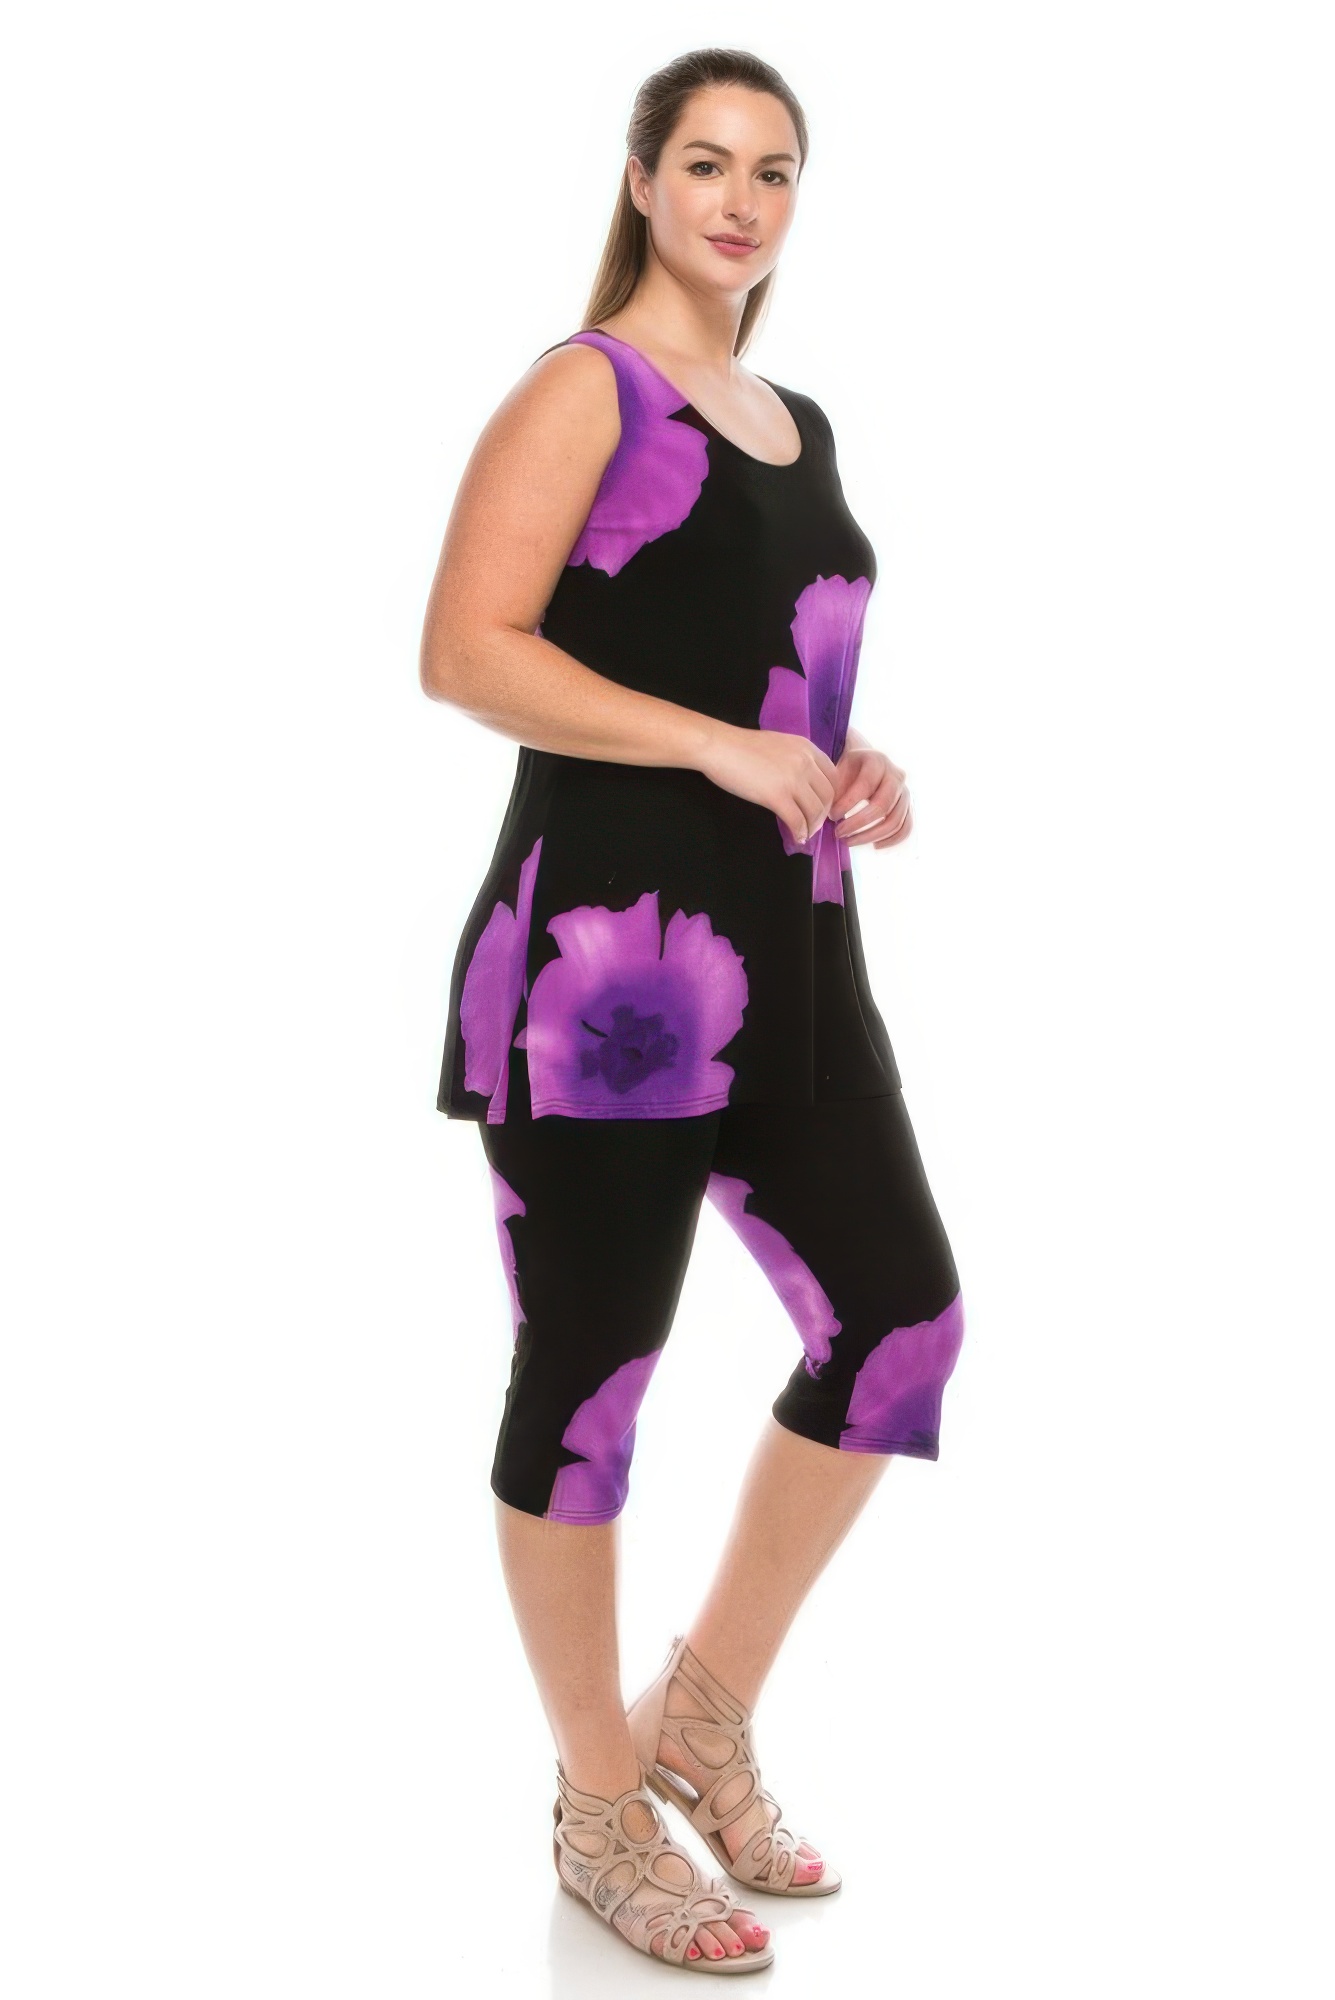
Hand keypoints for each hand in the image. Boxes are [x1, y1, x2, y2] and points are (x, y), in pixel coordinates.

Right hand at [696, 722, 840, 846]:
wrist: (720, 747)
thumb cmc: (742, 746)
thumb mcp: (780, 745)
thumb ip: (795, 759)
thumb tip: (801, 780)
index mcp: (807, 748)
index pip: (833, 776)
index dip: (832, 795)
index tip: (824, 806)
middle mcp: (805, 763)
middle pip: (827, 795)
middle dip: (824, 813)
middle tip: (816, 823)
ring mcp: (792, 780)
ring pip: (815, 810)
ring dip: (813, 826)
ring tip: (806, 832)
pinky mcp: (776, 796)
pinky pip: (797, 820)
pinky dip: (800, 832)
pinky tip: (797, 837)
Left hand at [829, 739, 911, 847]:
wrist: (867, 762)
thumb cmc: (849, 769)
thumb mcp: (839, 770)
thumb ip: (835, 789)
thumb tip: (831, 816)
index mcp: (877, 761)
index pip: (865, 785)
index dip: (847, 804)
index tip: (831, 816)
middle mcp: (896, 776)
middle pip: (882, 806)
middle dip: (858, 824)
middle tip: (839, 833)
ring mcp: (905, 792)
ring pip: (895, 821)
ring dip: (871, 836)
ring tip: (850, 841)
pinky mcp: (908, 807)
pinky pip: (905, 828)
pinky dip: (892, 840)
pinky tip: (874, 845)